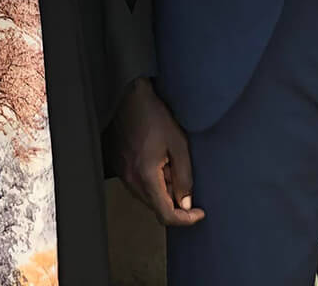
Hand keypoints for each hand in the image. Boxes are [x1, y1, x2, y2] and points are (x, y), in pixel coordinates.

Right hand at [111, 80, 203, 225]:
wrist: (129, 97)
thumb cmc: (154, 116)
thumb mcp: (178, 145)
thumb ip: (184, 178)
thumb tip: (186, 203)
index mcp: (145, 176)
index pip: (165, 214)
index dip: (185, 219)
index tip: (199, 212)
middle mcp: (130, 179)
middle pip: (155, 208)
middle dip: (175, 202)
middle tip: (183, 178)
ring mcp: (122, 173)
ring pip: (146, 198)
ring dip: (163, 191)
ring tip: (170, 165)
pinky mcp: (118, 167)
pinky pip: (137, 186)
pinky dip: (152, 183)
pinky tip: (158, 162)